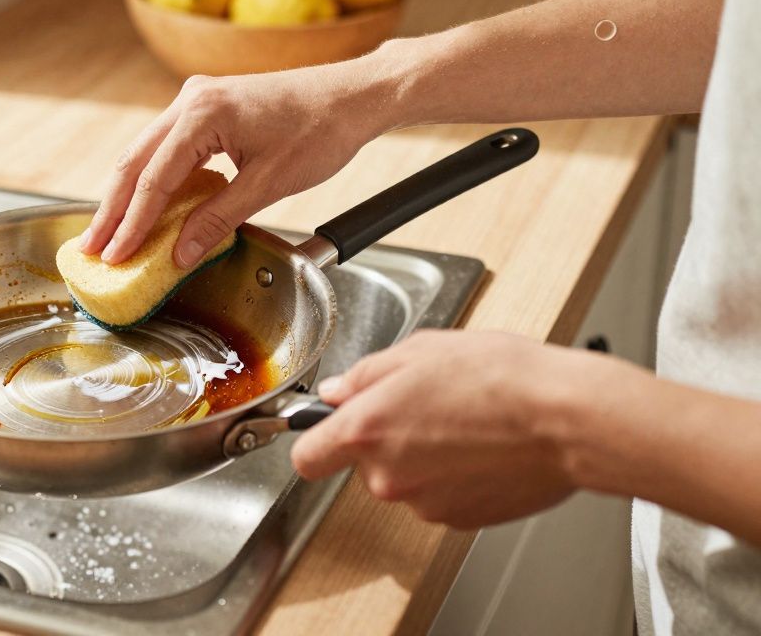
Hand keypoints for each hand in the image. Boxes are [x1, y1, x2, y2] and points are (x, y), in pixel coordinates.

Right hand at [80, 63, 395, 267]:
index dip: (131, 224)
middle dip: (111, 210)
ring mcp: (196, 100)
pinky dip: (151, 179)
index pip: (153, 179)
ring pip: (145, 154)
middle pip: (134, 162)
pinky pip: (166, 147)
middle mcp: (191, 100)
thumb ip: (218, 219)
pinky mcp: (207, 108)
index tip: (115, 256)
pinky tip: (142, 207)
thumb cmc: (322, 130)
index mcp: (204, 114)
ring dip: (126, 195)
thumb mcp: (270, 183)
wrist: (353, 95)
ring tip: (107, 234)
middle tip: (91, 250)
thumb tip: (178, 254)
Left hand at [290, 330, 617, 527]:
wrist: (564, 419)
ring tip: (464, 423)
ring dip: (424, 457)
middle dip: (387, 437)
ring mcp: (423, 503)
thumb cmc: (500, 378)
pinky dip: (454, 477)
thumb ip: (366, 374)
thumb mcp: (420, 349)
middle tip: (427, 405)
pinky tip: (482, 448)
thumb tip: (338, 391)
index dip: (315, 440)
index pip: (306, 456)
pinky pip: (441, 496)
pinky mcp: (459, 520)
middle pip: (365, 464)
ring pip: (406, 480)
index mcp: (366, 431)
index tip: (324, 431)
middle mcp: (387, 476)